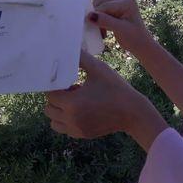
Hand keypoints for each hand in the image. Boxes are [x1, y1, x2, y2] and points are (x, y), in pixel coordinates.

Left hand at [44, 51, 167, 150]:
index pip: (50, 94)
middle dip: (56, 98)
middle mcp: (71, 119)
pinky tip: (81, 109)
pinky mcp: (82, 134)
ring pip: (54, 121)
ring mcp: (76, 129)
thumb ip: (81, 58)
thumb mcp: (98, 69)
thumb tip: (69, 48)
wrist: (133, 112)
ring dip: (58, 110)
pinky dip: (66, 120)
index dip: (55, 86)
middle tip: (70, 89)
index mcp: (72, 103)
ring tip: (74, 101)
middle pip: (48, 108)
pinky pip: (64, 128)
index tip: (66, 80)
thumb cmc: (115, 88)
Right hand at [88, 0, 153, 55]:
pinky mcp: (116, 10)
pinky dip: (100, 20)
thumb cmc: (134, 39)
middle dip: (96, 15)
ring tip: (101, 31)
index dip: (96, 15)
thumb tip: (89, 15)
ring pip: (99, 6)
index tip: (93, 28)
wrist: (141, 46)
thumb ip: (105, 21)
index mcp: (127, 2)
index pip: (104, 5)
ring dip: (97, 18)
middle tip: (98, 29)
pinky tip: (104, 31)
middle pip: (100, 2)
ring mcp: (119, 4)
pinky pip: (102, 11)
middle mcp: (123, 0)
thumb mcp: (119, 29)